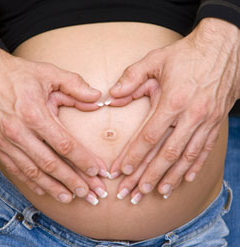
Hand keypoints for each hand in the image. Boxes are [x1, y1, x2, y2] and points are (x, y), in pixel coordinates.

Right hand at [0, 48, 108, 203]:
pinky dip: (32, 182)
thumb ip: (75, 86)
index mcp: (34, 114)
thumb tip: (97, 99)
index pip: (65, 145)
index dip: (83, 160)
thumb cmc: (16, 73)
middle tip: (91, 194)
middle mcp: (18, 132)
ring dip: (54, 187)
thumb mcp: (49, 73)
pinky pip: (16, 170)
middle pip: (51, 164)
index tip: (98, 172)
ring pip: (33, 173)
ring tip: (72, 198)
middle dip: (74, 181)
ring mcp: (5, 142)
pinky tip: (46, 189)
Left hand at [109, 18, 239, 196]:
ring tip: (158, 193)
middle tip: (134, 192)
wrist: (224, 48)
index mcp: (172, 101)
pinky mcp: (216, 122)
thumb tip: (112, 97)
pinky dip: (194, 166)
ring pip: (186, 157)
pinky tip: (184, 179)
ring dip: (171, 177)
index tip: (122, 171)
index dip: (134, 156)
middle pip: (166, 153)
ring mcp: (206, 121)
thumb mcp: (154, 60)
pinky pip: (205, 150)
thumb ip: (131, 78)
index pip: (149, 137)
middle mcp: (190, 115)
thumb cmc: (185, 55)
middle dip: (149, 175)